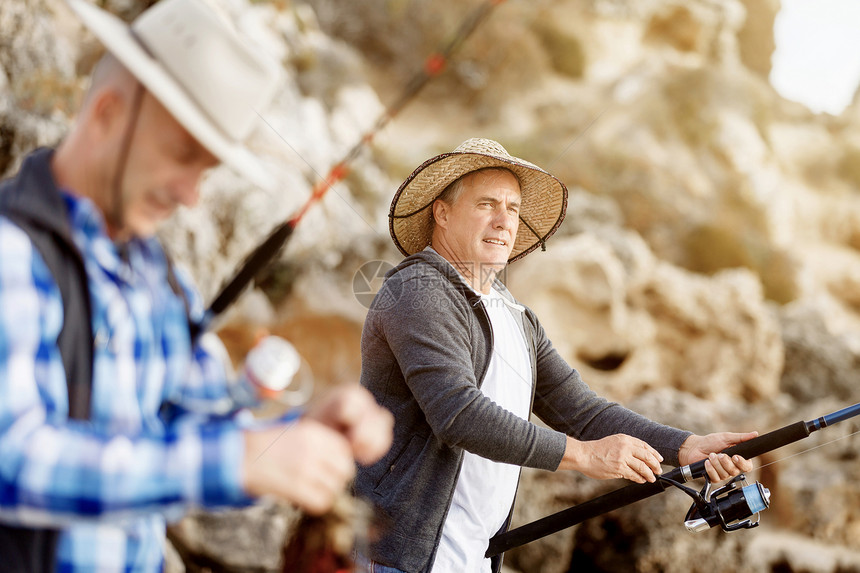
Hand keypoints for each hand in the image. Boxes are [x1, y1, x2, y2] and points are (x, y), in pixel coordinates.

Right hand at [241, 386, 392, 513]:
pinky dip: (315, 504)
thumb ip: (322, 446)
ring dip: (324, 492)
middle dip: (334, 479)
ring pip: (335, 488)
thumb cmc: (270, 448)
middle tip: (317, 481)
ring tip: (307, 489)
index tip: (327, 469)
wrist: (239, 457)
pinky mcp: (296, 487)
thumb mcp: (298, 434)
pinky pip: (321, 502)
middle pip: (344, 471)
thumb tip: (346, 466)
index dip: (339, 464)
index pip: (345, 452)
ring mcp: (305, 468)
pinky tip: (302, 499)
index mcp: (314, 432)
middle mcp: (313, 448)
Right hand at [559, 434, 663, 483]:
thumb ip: (626, 447)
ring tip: (651, 478)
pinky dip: (639, 478)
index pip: (644, 446)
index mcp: (624, 439)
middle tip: (658, 470)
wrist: (584, 455)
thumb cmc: (597, 450)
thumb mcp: (613, 442)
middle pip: (647, 456)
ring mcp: (623, 458)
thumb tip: (639, 457)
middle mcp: (625, 447)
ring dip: (649, 474)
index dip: (654, 453)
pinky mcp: (619, 468)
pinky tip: (641, 480)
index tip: (659, 459)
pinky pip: (634, 475)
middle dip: (655, 465)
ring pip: (642, 467)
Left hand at [678, 432, 757, 481]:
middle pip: (736, 471)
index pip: (747, 466)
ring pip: (725, 474)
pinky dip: (710, 469)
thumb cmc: (710, 442)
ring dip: (716, 463)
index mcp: (737, 458)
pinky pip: (716, 478)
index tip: (735, 457)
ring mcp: (723, 473)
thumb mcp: (726, 438)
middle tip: (720, 454)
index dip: (742, 463)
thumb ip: (741, 438)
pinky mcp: (713, 477)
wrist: (693, 447)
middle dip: (726, 462)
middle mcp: (731, 467)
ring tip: (711, 455)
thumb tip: (755, 434)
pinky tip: (706, 462)